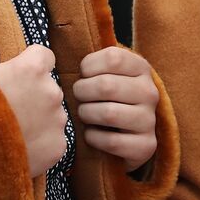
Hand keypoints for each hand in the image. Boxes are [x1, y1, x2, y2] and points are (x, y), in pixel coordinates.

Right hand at [0, 0, 66, 177]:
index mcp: (34, 67)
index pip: (42, 56)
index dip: (25, 66)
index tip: (8, 78)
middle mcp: (52, 91)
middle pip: (47, 85)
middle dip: (32, 93)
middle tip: (5, 108)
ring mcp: (58, 121)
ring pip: (53, 113)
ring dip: (38, 118)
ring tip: (9, 130)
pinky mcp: (59, 148)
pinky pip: (54, 139)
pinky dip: (40, 142)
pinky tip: (17, 147)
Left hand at [72, 47, 158, 170]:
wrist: (128, 134)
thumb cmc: (106, 97)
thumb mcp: (105, 73)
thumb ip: (91, 62)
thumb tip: (49, 53)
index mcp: (141, 68)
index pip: (113, 58)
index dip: (89, 66)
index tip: (83, 75)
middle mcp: (150, 92)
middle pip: (107, 86)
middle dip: (82, 92)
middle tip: (77, 97)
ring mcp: (149, 120)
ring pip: (108, 114)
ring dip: (87, 115)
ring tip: (84, 114)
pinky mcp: (146, 145)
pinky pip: (112, 141)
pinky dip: (94, 138)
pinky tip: (91, 134)